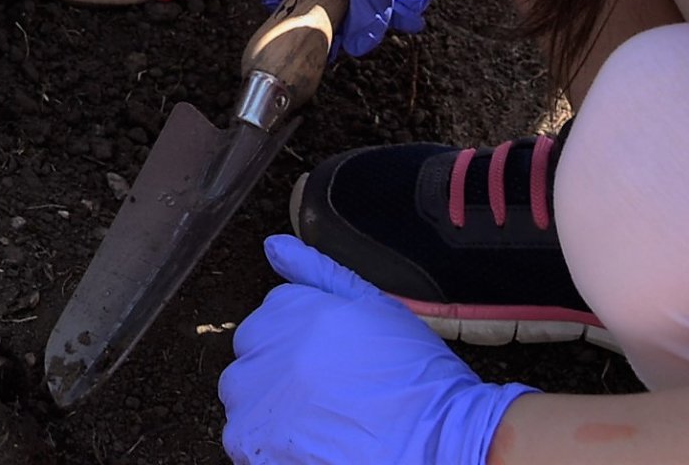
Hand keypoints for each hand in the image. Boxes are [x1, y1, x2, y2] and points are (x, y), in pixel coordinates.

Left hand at [220, 237, 531, 464]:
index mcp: (292, 313)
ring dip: (267, 413)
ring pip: (241, 405)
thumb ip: (318, 272)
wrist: (447, 442)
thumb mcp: (375, 307)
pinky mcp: (265, 453)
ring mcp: (264, 408)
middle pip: (247, 363)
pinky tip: (309, 450)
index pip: (262, 322)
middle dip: (274, 377)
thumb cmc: (418, 377)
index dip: (292, 345)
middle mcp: (271, 356)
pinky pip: (245, 446)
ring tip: (319, 426)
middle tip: (324, 398)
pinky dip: (268, 450)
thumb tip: (274, 245)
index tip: (322, 365)